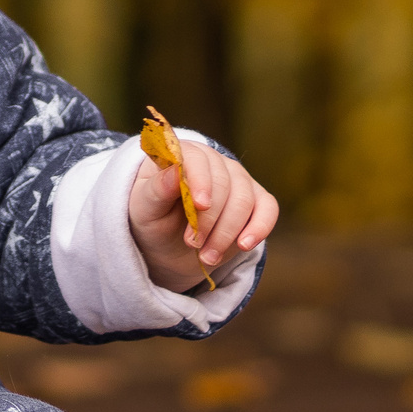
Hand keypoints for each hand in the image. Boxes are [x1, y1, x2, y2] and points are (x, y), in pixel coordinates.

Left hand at [128, 139, 277, 293]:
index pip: (197, 158)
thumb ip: (157, 189)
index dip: (201, 180)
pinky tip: (245, 245)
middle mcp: (214, 162)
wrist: (168, 244)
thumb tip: (174, 171)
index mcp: (183, 155)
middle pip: (224, 183)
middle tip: (192, 245)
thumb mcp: (144, 208)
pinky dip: (260, 228)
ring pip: (245, 200)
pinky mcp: (256, 200)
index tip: (199, 206)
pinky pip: (268, 209)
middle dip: (210, 219)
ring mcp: (238, 179)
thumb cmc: (153, 219)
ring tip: (207, 257)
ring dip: (227, 232)